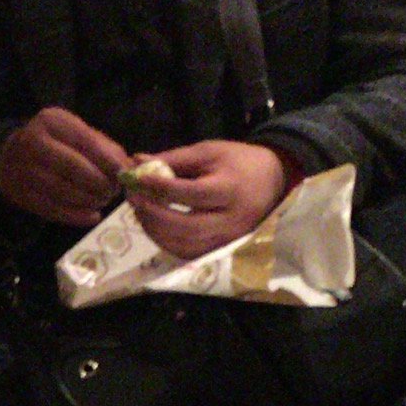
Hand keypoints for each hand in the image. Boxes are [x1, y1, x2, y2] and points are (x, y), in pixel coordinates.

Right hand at [0, 107, 130, 227]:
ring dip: (90, 200)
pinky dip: (76, 216)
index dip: (108, 161)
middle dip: (100, 183)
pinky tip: (92, 217)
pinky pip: (52, 210)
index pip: (86, 142)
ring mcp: (22, 170)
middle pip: (74, 168)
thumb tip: (127, 168)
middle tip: (113, 191)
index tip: (124, 174)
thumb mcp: (75, 134)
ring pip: (64, 191)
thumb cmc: (55, 144)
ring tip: (102, 201)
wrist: (11, 157)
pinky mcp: (20, 194)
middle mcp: (33, 142)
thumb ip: (104, 148)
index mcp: (51, 121)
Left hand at [128, 140, 290, 259]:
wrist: (273, 179)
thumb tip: (137, 162)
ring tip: (139, 210)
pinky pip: (189, 253)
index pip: (189, 193)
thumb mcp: (209, 151)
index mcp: (229, 190)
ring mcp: (228, 239)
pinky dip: (166, 242)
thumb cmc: (238, 162)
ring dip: (155, 230)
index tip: (136, 178)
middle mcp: (231, 220)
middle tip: (132, 196)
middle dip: (152, 213)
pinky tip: (154, 226)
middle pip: (184, 225)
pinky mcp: (223, 248)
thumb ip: (173, 159)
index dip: (159, 187)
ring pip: (184, 244)